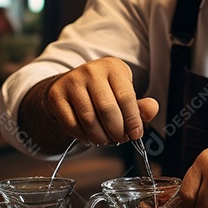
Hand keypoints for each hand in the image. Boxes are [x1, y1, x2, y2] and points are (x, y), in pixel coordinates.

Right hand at [41, 57, 157, 144]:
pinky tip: (90, 137)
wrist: (69, 87)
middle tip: (120, 139)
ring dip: (100, 136)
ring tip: (106, 140)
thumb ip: (139, 105)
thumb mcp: (123, 94)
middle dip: (117, 131)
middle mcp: (91, 70)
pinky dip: (83, 136)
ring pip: (89, 118)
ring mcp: (71, 81)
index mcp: (113, 66)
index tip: (136, 135)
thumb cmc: (103, 93)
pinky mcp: (56, 95)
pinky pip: (72, 124)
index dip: (133, 120)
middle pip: (107, 109)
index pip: (126, 97)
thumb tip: (151, 110)